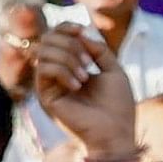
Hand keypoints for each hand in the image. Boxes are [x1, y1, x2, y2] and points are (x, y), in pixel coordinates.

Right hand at [30, 22, 134, 161]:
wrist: (116, 133)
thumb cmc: (118, 106)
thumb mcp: (114, 70)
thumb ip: (99, 50)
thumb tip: (82, 34)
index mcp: (72, 67)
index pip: (56, 37)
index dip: (65, 27)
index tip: (81, 30)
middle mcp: (57, 74)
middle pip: (47, 40)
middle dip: (69, 43)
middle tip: (89, 61)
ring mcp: (50, 85)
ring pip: (44, 52)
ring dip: (68, 57)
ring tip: (85, 76)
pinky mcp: (45, 96)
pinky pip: (44, 69)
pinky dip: (63, 70)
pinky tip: (78, 85)